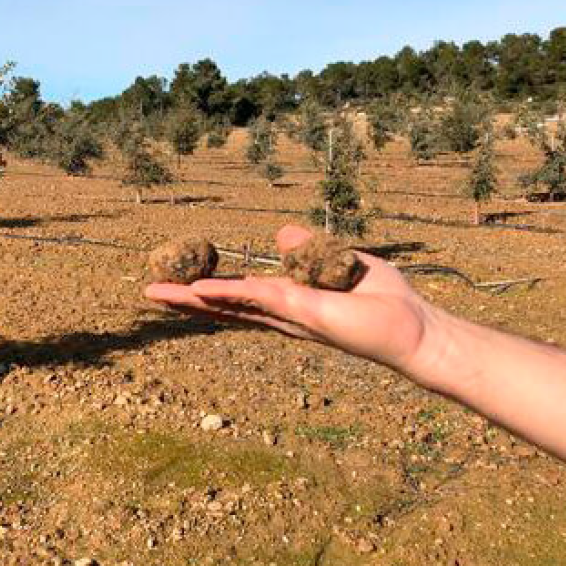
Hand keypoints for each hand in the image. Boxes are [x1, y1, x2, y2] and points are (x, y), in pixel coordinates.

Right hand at [145, 225, 437, 375]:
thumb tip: (280, 236)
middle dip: (188, 300)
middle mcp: (283, 315)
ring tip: (155, 293)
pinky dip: (224, 293)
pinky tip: (195, 288)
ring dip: (191, 300)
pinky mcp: (301, 311)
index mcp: (292, 303)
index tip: (182, 281)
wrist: (415, 329)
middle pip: (226, 306)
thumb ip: (309, 252)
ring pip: (230, 305)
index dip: (212, 288)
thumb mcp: (342, 262)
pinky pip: (255, 298)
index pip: (243, 295)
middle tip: (150, 292)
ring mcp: (288, 316)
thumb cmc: (388, 302)